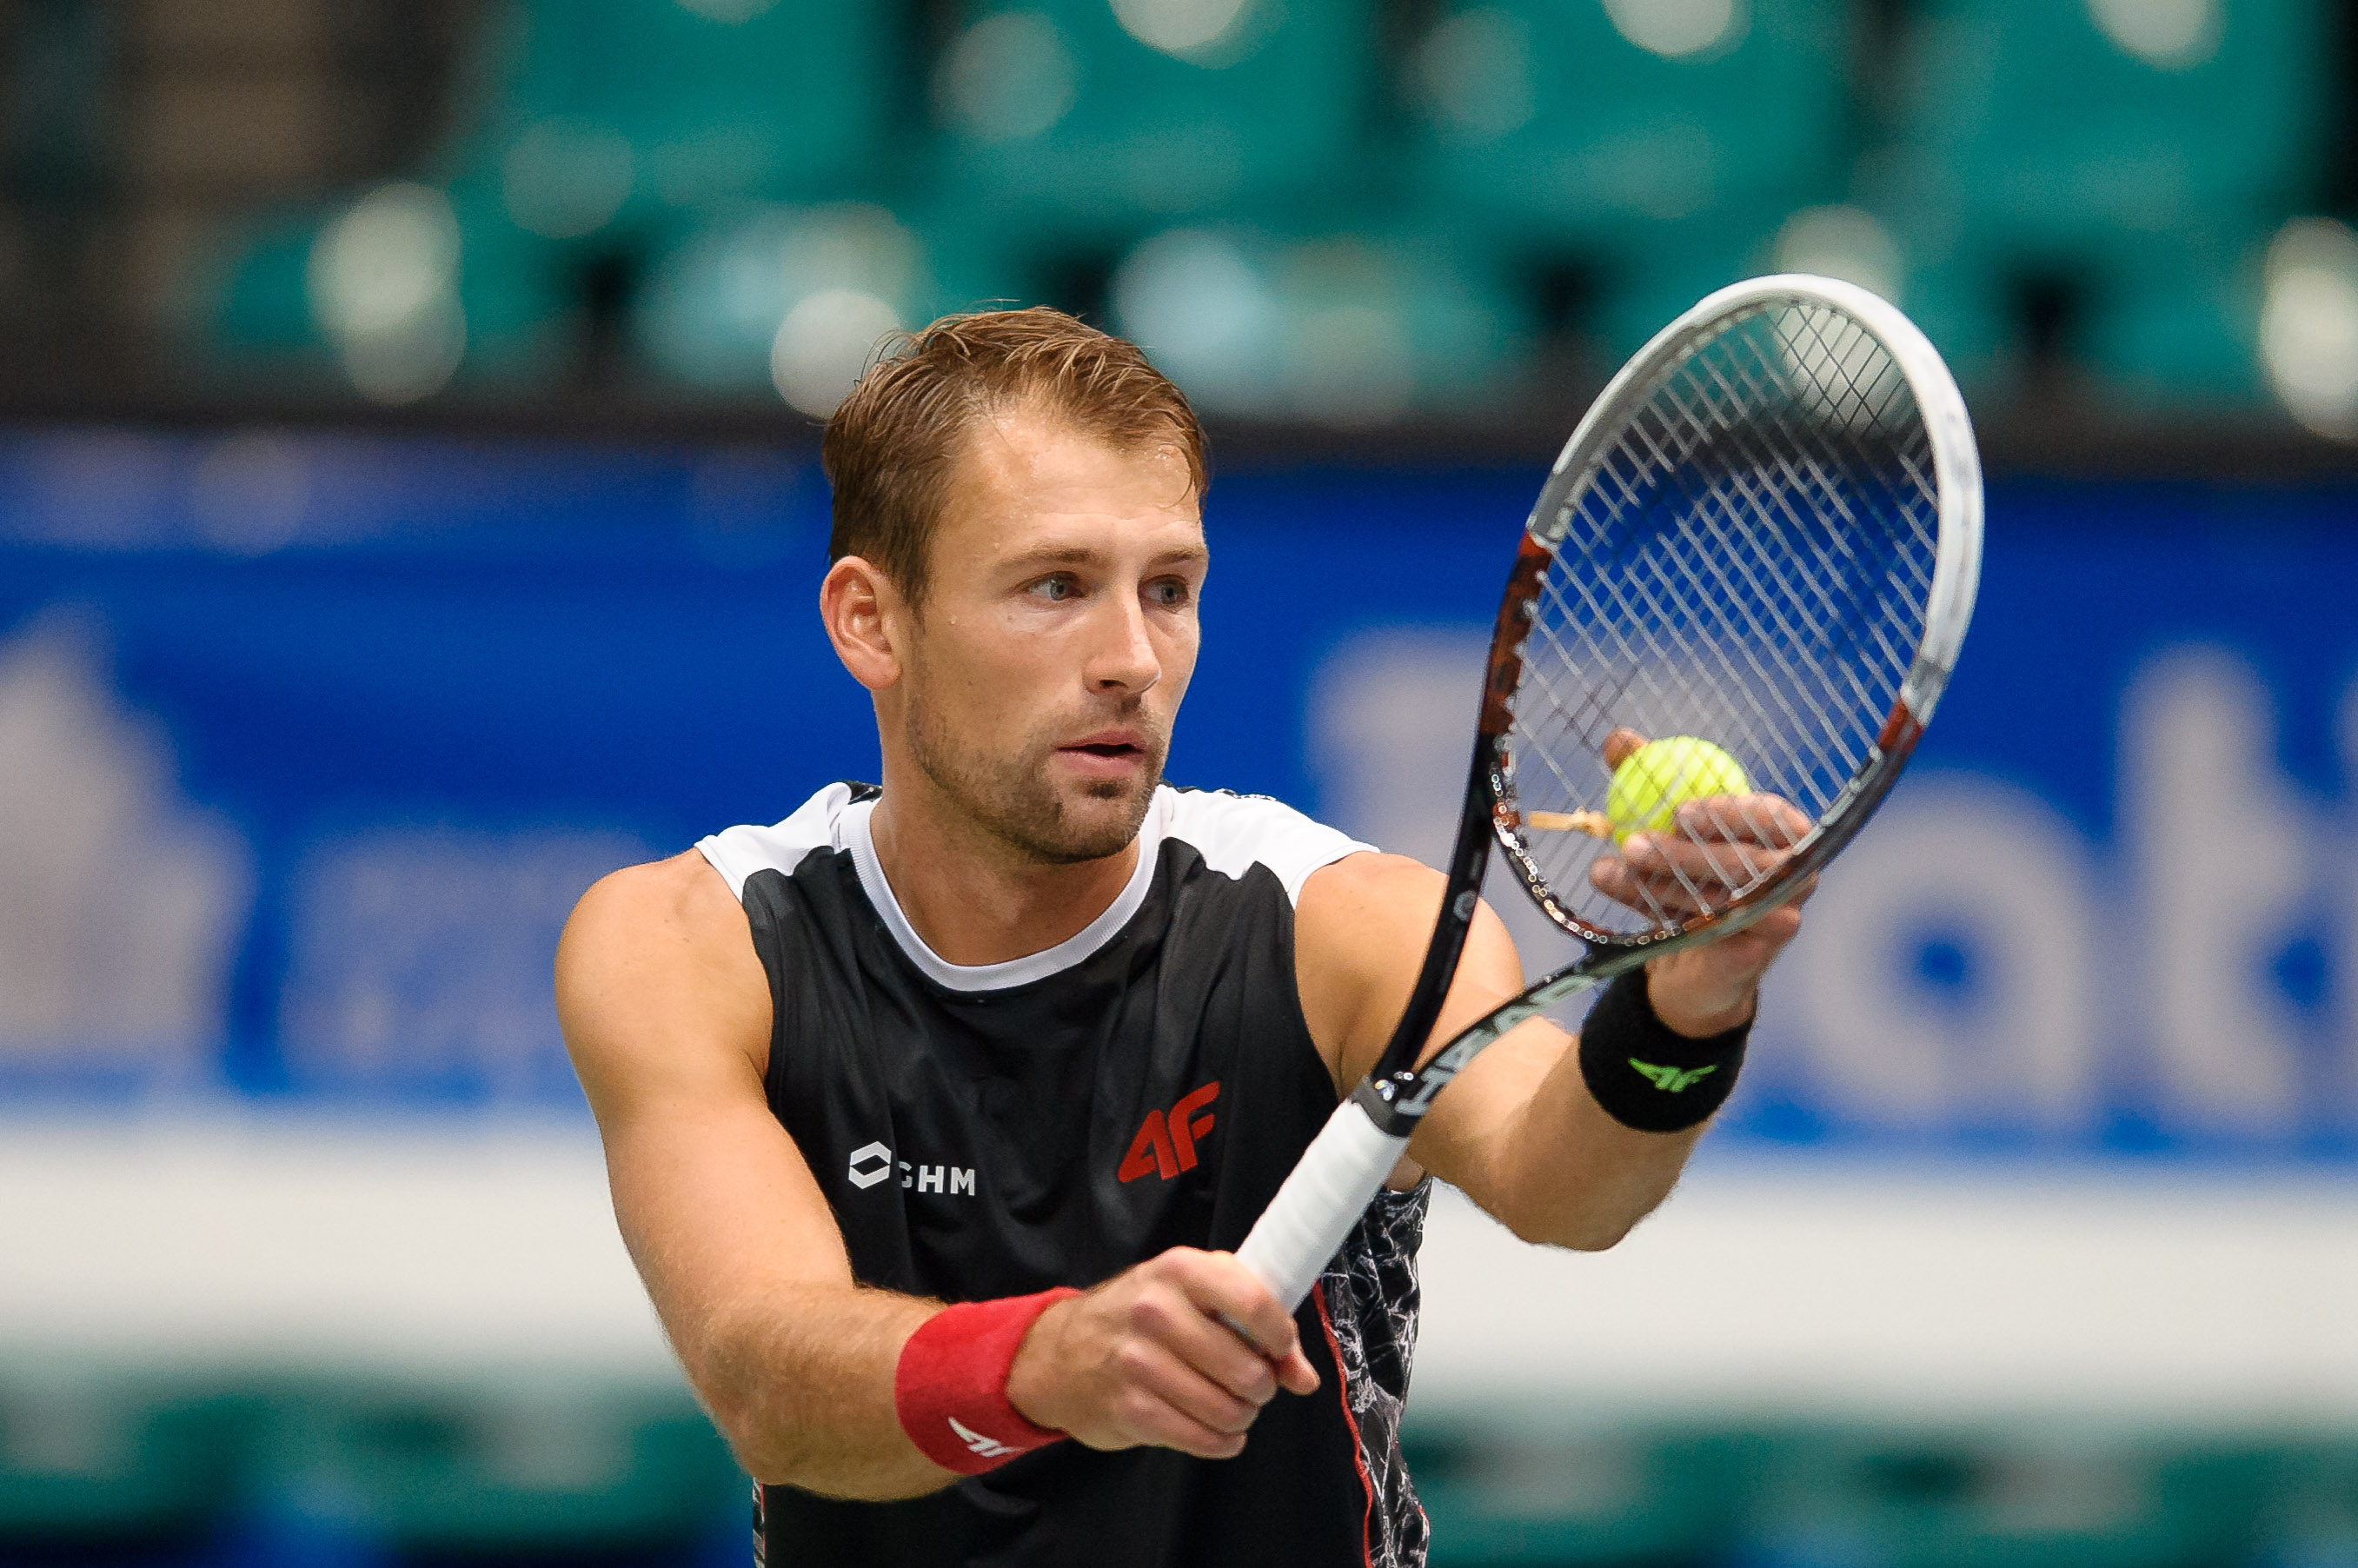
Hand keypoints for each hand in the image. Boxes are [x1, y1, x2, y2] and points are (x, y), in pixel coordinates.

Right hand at [1005, 1248, 1318, 1460]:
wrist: (1059, 1354)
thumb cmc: (1140, 1318)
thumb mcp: (1193, 1298)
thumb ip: (1254, 1325)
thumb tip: (1303, 1377)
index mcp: (1179, 1270)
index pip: (1252, 1301)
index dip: (1280, 1334)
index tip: (1279, 1348)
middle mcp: (1155, 1311)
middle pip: (1246, 1368)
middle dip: (1261, 1386)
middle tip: (1250, 1383)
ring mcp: (1138, 1362)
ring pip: (1227, 1410)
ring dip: (1241, 1416)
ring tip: (1232, 1406)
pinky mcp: (1129, 1408)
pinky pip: (1202, 1439)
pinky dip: (1222, 1442)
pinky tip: (1216, 1430)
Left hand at [1586, 727, 1814, 1035]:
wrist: (1693, 953)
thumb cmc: (1689, 870)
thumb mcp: (1667, 821)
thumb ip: (1649, 776)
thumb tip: (1618, 737)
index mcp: (1787, 835)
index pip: (1771, 817)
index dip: (1728, 813)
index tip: (1679, 811)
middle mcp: (1795, 877)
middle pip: (1745, 865)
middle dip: (1683, 854)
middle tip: (1632, 843)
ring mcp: (1780, 919)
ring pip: (1719, 901)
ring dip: (1657, 884)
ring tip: (1605, 869)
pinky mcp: (1755, 957)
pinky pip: (1706, 931)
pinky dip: (1658, 913)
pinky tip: (1622, 896)